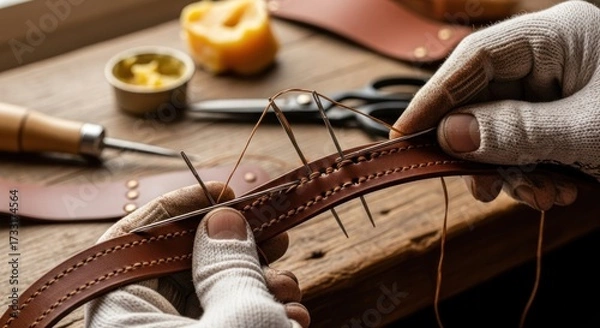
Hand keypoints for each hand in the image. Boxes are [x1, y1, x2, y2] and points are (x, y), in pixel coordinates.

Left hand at [84, 182, 309, 327]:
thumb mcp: (239, 317)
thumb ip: (229, 263)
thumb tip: (224, 219)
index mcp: (123, 317)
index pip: (132, 240)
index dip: (179, 206)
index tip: (223, 191)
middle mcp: (143, 325)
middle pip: (182, 264)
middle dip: (236, 245)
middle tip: (271, 229)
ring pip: (211, 292)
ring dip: (259, 282)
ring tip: (287, 282)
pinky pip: (225, 317)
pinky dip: (260, 310)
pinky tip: (289, 313)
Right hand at [392, 1, 599, 210]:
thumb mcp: (589, 130)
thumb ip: (517, 131)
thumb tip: (451, 135)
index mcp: (559, 35)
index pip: (475, 58)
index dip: (435, 96)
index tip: (406, 133)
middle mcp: (552, 57)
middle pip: (484, 98)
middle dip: (481, 149)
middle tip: (480, 187)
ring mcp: (558, 87)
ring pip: (502, 127)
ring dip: (511, 170)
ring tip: (540, 197)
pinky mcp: (564, 115)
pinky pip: (525, 142)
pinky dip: (530, 172)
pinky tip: (553, 191)